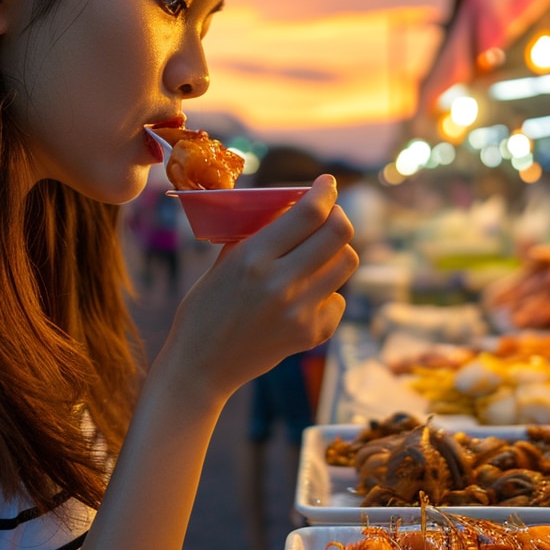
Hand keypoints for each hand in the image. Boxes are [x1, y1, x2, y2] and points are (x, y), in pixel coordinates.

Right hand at [157, 175, 357, 399]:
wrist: (202, 366)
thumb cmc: (206, 308)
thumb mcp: (223, 262)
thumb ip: (258, 234)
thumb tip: (292, 205)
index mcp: (253, 258)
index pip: (308, 214)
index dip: (325, 192)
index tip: (327, 183)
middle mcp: (281, 283)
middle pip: (338, 234)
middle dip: (338, 215)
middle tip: (330, 214)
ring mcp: (300, 312)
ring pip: (347, 263)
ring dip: (337, 251)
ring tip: (319, 252)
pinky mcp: (311, 335)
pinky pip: (339, 299)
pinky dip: (328, 292)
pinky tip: (306, 294)